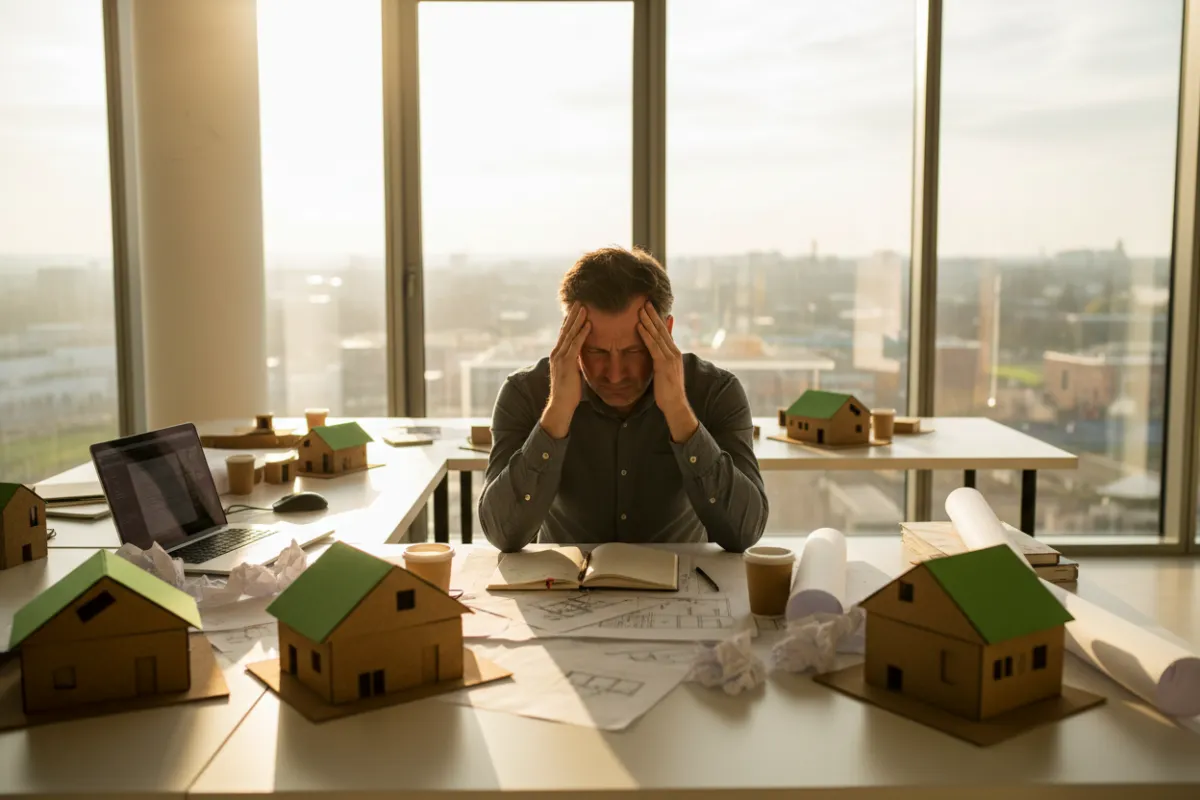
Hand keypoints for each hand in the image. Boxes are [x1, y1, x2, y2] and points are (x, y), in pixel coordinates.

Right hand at [541, 303, 589, 438]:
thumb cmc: (568, 392)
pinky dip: (582, 333)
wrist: (561, 404)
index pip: (564, 333)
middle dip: (572, 315)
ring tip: (584, 307)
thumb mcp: (572, 372)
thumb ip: (574, 362)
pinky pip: (576, 344)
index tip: (576, 309)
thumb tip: (580, 356)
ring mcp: (560, 357)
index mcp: (558, 354)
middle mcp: (557, 353)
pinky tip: (588, 324)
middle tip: (579, 301)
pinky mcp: (567, 363)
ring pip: (570, 334)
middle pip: (565, 329)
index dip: (570, 320)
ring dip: (577, 319)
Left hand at [637, 302, 698, 441]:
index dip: (657, 319)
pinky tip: (639, 326)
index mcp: (674, 352)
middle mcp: (674, 352)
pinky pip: (653, 346)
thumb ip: (661, 359)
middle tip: (645, 301)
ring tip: (640, 309)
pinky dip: (646, 335)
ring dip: (648, 321)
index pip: (665, 332)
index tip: (650, 307)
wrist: (675, 404)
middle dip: (653, 315)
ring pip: (657, 335)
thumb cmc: (668, 390)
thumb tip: (657, 353)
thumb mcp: (665, 371)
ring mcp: (670, 357)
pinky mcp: (663, 364)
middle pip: (662, 329)